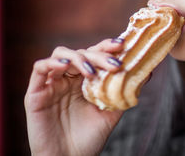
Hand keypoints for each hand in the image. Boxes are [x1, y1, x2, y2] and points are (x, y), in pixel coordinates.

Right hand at [25, 38, 124, 155]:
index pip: (95, 54)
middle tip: (115, 64)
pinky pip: (39, 68)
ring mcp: (53, 83)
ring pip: (62, 54)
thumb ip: (125, 92)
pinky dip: (52, 63)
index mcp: (86, 79)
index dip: (107, 46)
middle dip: (99, 55)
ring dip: (79, 57)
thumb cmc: (89, 139)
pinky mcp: (36, 92)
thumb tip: (148, 72)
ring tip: (91, 71)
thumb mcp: (112, 113)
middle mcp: (70, 77)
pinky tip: (66, 66)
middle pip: (82, 52)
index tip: (123, 45)